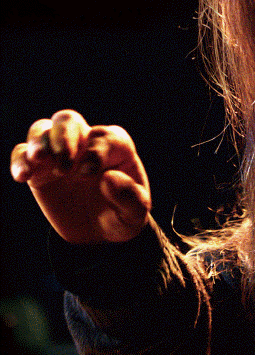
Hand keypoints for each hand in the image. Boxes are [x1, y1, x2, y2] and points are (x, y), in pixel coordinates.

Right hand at [10, 110, 150, 243]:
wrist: (98, 233)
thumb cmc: (121, 215)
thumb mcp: (135, 214)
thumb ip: (129, 198)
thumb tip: (109, 179)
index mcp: (114, 146)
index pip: (103, 136)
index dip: (95, 151)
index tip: (88, 175)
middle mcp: (85, 142)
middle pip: (69, 121)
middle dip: (64, 137)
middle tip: (64, 166)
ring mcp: (59, 153)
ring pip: (43, 130)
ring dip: (39, 142)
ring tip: (39, 160)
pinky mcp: (39, 169)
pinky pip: (22, 154)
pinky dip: (19, 161)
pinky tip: (23, 176)